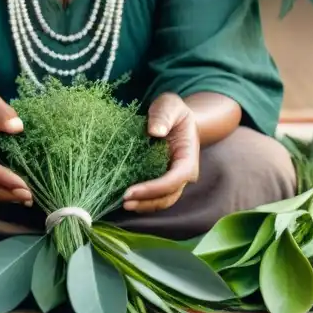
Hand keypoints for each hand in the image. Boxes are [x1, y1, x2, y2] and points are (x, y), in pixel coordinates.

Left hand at [122, 94, 199, 212]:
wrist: (174, 117)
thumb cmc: (172, 111)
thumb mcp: (169, 106)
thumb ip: (163, 116)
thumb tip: (155, 131)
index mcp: (188, 157)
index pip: (175, 179)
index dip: (154, 188)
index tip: (131, 191)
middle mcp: (183, 173)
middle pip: (168, 196)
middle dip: (147, 202)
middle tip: (124, 202)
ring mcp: (173, 179)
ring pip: (162, 200)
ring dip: (144, 206)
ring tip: (124, 204)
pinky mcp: (162, 180)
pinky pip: (154, 196)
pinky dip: (142, 201)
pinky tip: (126, 200)